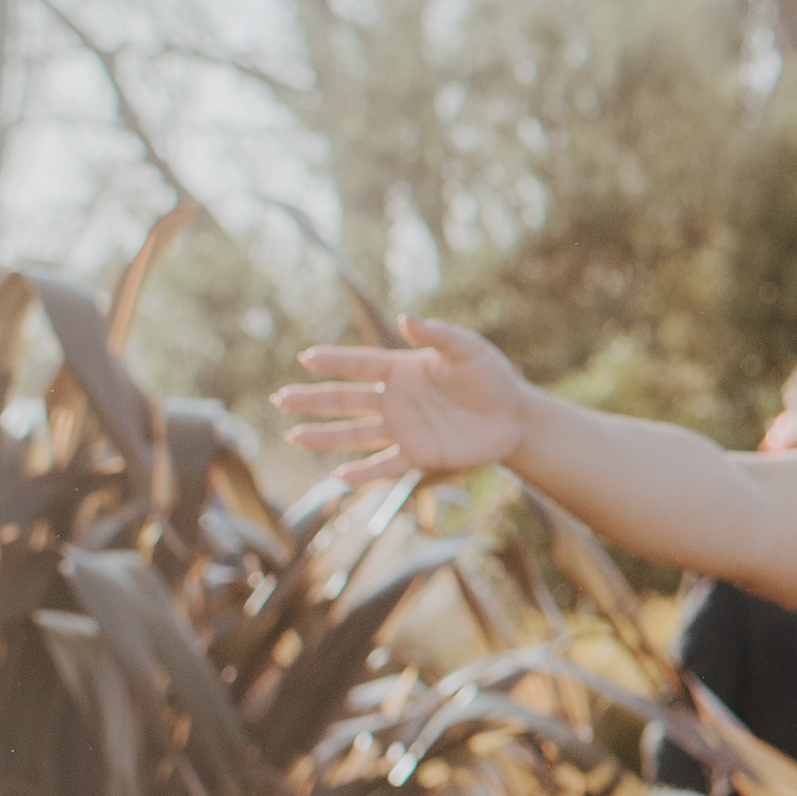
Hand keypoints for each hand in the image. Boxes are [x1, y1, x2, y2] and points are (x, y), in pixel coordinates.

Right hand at [280, 317, 537, 480]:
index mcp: (402, 370)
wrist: (515, 417)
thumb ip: (438, 335)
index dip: (335, 361)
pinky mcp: (419, 454)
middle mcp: (394, 400)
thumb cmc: (492, 378)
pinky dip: (364, 473)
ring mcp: (403, 429)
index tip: (306, 358)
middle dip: (312, 400)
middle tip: (281, 399)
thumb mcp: (469, 350)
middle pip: (345, 400)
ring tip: (292, 436)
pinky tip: (339, 477)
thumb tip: (405, 318)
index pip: (360, 365)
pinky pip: (385, 465)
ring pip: (355, 434)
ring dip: (324, 436)